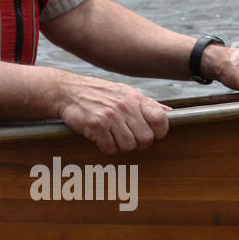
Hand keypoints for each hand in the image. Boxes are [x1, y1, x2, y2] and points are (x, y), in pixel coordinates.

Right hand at [55, 72, 171, 154]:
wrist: (68, 91)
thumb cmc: (99, 93)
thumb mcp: (126, 92)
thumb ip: (148, 105)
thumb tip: (170, 113)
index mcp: (136, 98)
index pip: (161, 121)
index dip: (159, 132)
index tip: (150, 133)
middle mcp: (125, 107)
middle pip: (146, 139)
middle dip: (137, 143)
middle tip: (126, 138)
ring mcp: (111, 117)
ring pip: (129, 146)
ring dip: (121, 146)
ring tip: (112, 137)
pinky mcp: (96, 126)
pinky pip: (110, 148)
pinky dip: (106, 147)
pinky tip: (101, 137)